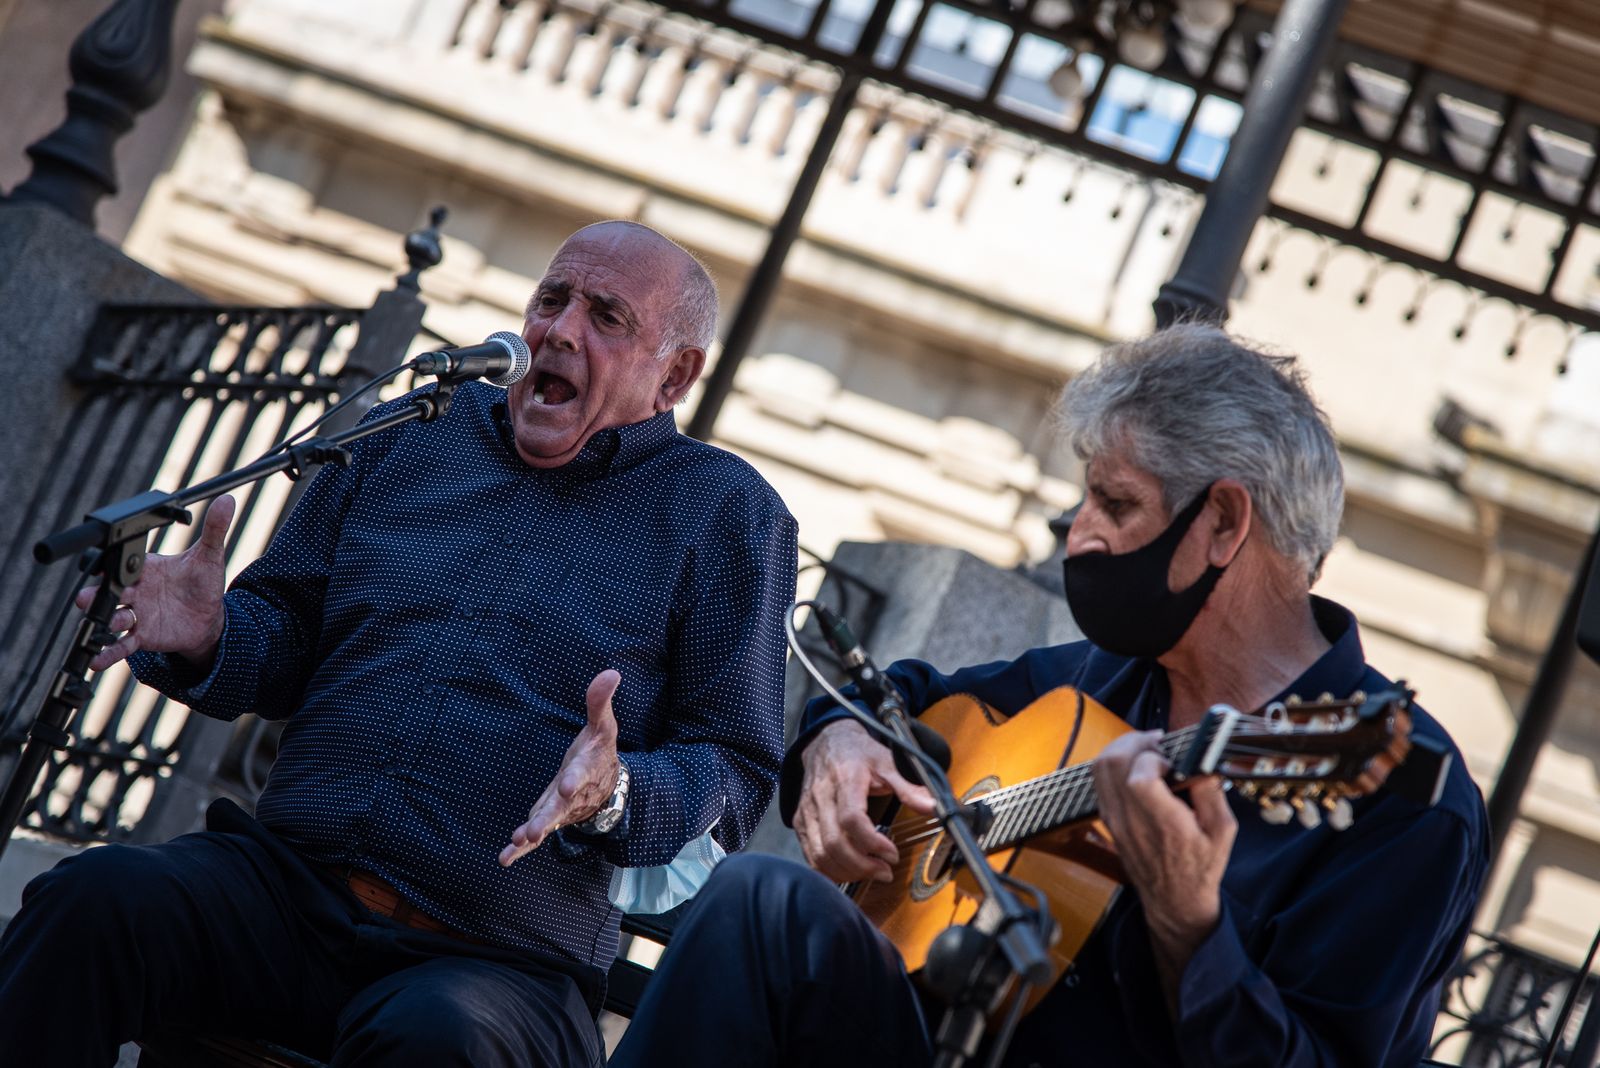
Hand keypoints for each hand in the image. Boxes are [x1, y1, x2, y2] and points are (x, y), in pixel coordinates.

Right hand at [78, 495, 235, 671]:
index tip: (104, 566)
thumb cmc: (202, 583)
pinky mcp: (141, 636)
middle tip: (88, 597)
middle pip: (109, 591)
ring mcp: (136, 614)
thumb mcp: (210, 556)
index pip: (125, 564)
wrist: (208, 616)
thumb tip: (227, 500)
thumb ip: (214, 530)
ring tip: (101, 625)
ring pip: (113, 616)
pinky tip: (97, 661)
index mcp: (146, 568)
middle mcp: (135, 590)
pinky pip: (120, 645)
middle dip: (96, 594)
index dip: (113, 566)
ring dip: (103, 621)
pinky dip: (107, 654)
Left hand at [500, 669, 621, 865]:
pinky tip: (504, 858)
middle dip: (547, 818)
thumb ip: (600, 701)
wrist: (606, 784)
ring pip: (548, 824)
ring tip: (517, 842)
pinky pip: (536, 836)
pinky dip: (520, 849)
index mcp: (586, 769)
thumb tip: (611, 672)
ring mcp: (562, 810)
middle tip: (533, 830)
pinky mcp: (549, 819)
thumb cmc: (599, 751)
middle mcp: (574, 795)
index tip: (567, 787)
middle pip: (560, 808)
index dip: (574, 780)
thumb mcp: (603, 725)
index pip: (581, 774)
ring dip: (533, 833)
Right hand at [793, 718, 935, 883]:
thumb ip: (910, 787)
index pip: (851, 818)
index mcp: (845, 779)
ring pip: (820, 854)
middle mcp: (822, 797)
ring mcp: (808, 811)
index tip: (893, 853)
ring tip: (872, 872)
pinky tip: (850, 871)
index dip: (872, 842)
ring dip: (848, 872)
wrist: (828, 741)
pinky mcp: (801, 823)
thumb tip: (934, 807)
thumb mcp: (887, 762)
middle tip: (885, 871)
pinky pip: (810, 855)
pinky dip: (830, 871)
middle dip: (862, 865)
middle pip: (834, 843)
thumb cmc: (857, 753)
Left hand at [1093, 729, 1236, 1009]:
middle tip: (1156, 741)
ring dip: (1120, 749)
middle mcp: (1132, 820)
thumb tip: (1198, 762)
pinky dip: (1113, 764)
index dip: (1153, 756)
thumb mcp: (1223, 831)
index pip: (1140, 776)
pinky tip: (1135, 765)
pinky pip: (1099, 782)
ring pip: (1100, 769)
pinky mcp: (1109, 820)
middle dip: (1134, 741)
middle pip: (1112, 764)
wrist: (1174, 901)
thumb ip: (1211, 792)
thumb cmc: (1201, 866)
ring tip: (1145, 748)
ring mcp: (1115, 820)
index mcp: (1163, 823)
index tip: (1170, 758)